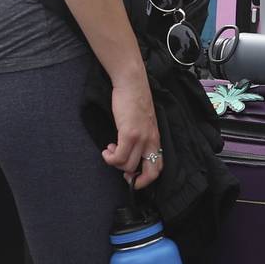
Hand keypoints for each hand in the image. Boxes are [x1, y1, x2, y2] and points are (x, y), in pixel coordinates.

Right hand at [103, 74, 163, 189]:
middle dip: (134, 179)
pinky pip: (119, 156)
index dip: (147, 179)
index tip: (134, 180)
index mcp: (155, 138)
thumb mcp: (143, 122)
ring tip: (110, 152)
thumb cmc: (135, 100)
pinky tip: (106, 149)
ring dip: (115, 163)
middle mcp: (151, 141)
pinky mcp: (129, 133)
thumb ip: (141, 136)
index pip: (158, 167)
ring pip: (128, 166)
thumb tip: (130, 150)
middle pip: (149, 172)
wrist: (131, 83)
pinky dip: (110, 157)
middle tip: (121, 173)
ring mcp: (141, 138)